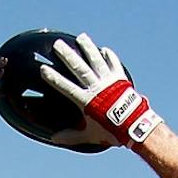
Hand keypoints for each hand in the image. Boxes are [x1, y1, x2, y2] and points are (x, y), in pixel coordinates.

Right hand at [39, 33, 163, 148]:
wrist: (134, 125)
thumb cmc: (110, 131)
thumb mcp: (88, 135)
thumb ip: (71, 136)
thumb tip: (54, 139)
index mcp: (86, 100)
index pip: (65, 87)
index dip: (53, 78)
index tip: (43, 69)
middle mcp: (96, 87)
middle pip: (78, 68)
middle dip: (67, 55)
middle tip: (57, 44)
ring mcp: (108, 80)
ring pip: (96, 60)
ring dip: (87, 48)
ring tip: (81, 37)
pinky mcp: (120, 78)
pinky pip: (113, 64)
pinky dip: (108, 56)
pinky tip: (103, 49)